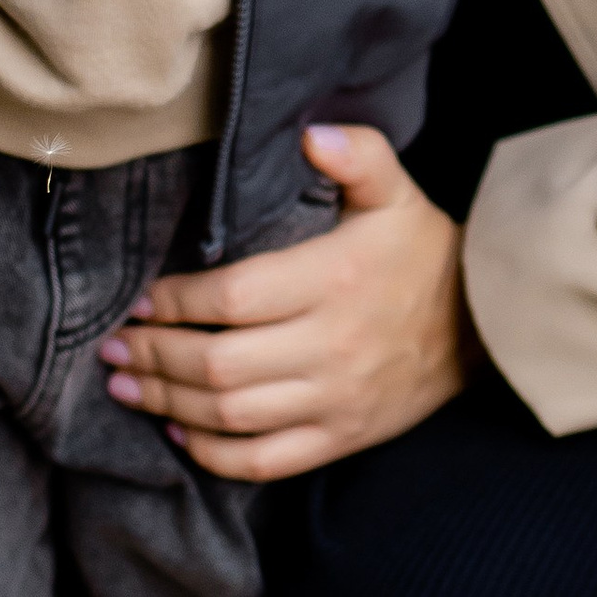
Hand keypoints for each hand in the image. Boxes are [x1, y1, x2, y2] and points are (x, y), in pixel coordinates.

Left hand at [99, 124, 470, 479]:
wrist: (483, 328)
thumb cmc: (424, 254)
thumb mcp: (397, 192)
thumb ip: (357, 154)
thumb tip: (309, 134)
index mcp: (334, 280)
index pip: (233, 297)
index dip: (176, 301)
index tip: (142, 298)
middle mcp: (330, 346)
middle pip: (218, 364)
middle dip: (154, 355)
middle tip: (114, 345)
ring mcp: (334, 400)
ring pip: (231, 415)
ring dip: (167, 402)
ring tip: (127, 383)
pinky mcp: (340, 437)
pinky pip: (265, 461)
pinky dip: (213, 454)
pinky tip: (180, 432)